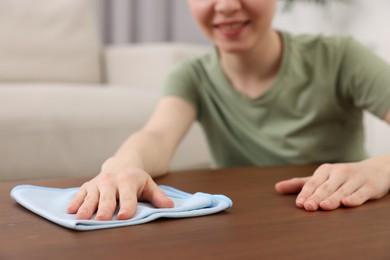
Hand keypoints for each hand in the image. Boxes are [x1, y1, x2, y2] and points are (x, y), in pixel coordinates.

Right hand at [66, 157, 173, 219]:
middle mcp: (111, 181)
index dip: (127, 207)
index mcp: (128, 181)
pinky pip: (80, 194)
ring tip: (82, 217)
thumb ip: (158, 196)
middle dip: (105, 209)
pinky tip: (70, 211)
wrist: (122, 164)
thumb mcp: (149, 185)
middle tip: (102, 219)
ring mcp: (98, 183)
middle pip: (108, 198)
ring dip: (87, 207)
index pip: (128, 197)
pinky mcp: (88, 186)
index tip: (125, 216)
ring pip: (92, 196)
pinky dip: (75, 202)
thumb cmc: (136, 180)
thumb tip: (170, 206)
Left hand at [275, 157, 389, 210]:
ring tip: (324, 206)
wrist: (375, 170)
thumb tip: (277, 188)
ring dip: (333, 198)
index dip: (306, 193)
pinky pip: (361, 193)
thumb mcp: (321, 177)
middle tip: (308, 207)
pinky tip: (347, 203)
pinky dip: (354, 198)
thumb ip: (300, 184)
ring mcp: (355, 179)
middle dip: (317, 197)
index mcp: (326, 170)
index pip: (313, 183)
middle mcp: (340, 173)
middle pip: (326, 187)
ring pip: (342, 191)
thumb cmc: (342, 177)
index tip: (300, 204)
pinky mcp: (369, 187)